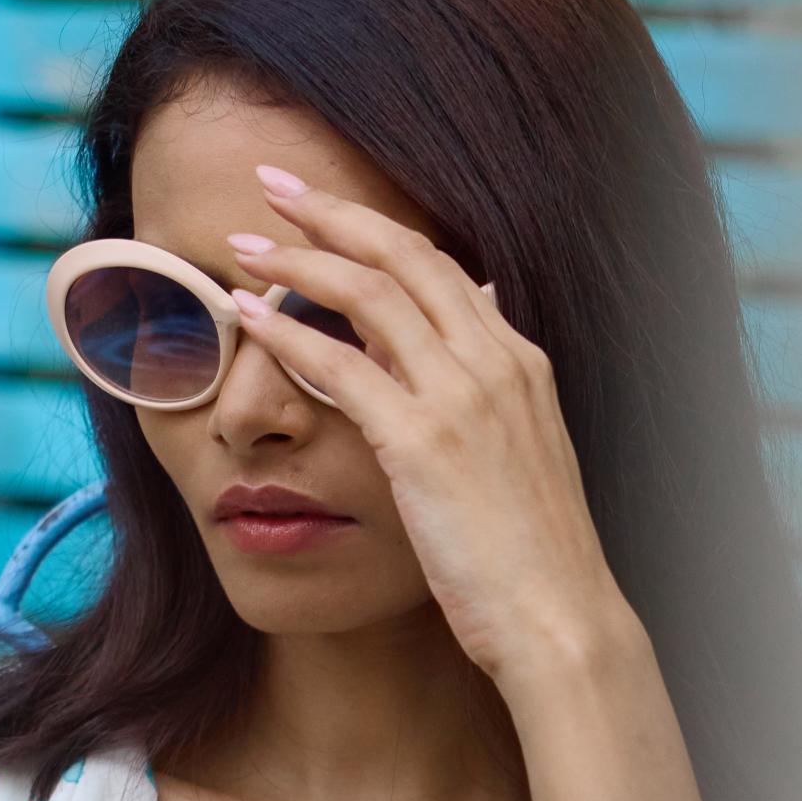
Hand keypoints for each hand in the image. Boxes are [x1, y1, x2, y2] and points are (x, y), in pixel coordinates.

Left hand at [225, 167, 630, 688]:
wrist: (560, 618)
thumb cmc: (533, 554)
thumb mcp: (524, 451)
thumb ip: (497, 386)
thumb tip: (481, 314)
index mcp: (520, 362)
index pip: (441, 267)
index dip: (376, 229)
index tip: (323, 207)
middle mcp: (495, 364)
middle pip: (405, 256)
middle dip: (332, 210)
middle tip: (272, 182)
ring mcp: (463, 400)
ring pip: (372, 294)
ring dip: (300, 259)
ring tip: (241, 244)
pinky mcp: (424, 445)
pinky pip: (343, 367)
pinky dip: (288, 333)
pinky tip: (246, 317)